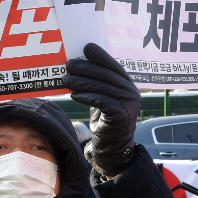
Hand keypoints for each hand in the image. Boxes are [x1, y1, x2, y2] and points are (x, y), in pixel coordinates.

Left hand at [63, 43, 140, 177]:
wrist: (112, 149)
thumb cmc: (104, 122)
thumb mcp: (101, 99)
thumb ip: (97, 84)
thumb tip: (78, 64)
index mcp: (129, 85)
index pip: (113, 66)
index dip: (100, 56)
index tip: (86, 47)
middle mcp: (132, 92)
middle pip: (106, 74)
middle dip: (86, 67)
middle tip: (68, 65)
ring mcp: (129, 103)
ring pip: (101, 87)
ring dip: (81, 82)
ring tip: (65, 80)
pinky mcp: (122, 114)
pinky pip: (101, 101)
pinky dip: (86, 96)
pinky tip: (73, 95)